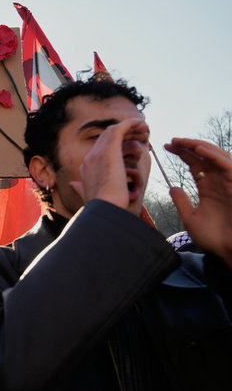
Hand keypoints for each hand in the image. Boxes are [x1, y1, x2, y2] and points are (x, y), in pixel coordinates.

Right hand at [72, 118, 149, 212]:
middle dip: (124, 133)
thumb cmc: (101, 206)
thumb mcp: (89, 195)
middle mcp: (90, 157)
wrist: (104, 208)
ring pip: (113, 130)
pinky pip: (119, 129)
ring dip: (129, 127)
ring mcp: (98, 152)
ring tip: (144, 129)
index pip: (101, 147)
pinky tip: (141, 124)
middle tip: (141, 135)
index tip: (133, 145)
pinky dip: (130, 124)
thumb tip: (72, 184)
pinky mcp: (109, 150)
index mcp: (86, 166)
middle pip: (107, 136)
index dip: (117, 143)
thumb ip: (80, 188)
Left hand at [166, 138, 231, 266]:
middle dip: (187, 146)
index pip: (194, 163)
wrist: (230, 249)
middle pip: (203, 156)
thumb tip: (171, 187)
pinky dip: (213, 155)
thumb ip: (181, 202)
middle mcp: (218, 181)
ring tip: (181, 142)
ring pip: (215, 155)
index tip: (165, 146)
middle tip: (171, 141)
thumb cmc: (214, 238)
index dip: (181, 153)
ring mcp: (228, 181)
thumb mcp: (190, 218)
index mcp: (207, 187)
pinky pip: (226, 164)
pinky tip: (199, 150)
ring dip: (199, 146)